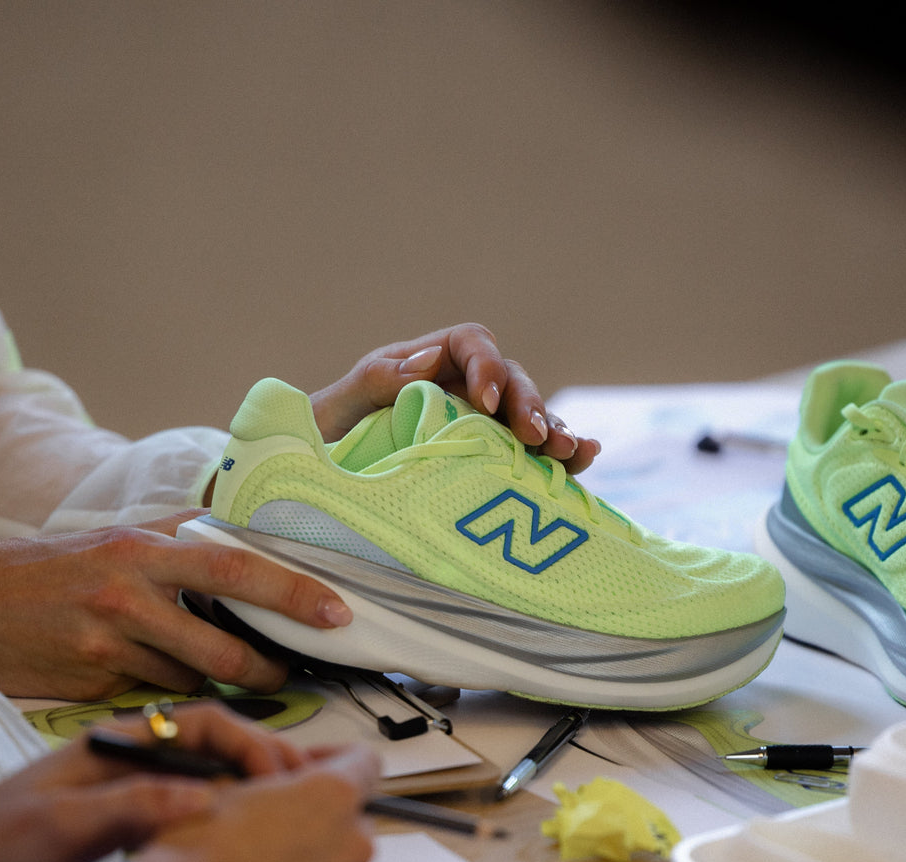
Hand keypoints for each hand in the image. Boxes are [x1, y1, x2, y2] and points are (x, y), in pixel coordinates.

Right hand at [0, 511, 350, 699]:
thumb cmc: (43, 572)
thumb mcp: (111, 542)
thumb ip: (175, 549)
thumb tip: (248, 555)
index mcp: (143, 544)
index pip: (238, 564)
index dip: (294, 592)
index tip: (337, 611)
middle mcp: (130, 589)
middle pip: (227, 642)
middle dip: (267, 666)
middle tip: (290, 670)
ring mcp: (110, 639)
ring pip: (195, 674)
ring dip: (216, 681)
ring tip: (219, 673)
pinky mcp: (91, 680)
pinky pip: (155, 693)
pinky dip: (168, 690)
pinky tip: (154, 679)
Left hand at [0, 705, 311, 861]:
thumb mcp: (61, 826)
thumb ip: (131, 807)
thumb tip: (206, 800)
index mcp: (118, 739)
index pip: (207, 724)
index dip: (253, 745)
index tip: (282, 776)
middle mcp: (130, 752)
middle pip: (219, 741)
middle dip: (267, 758)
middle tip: (306, 789)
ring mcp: (128, 780)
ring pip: (210, 770)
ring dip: (251, 783)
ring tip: (291, 806)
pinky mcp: (122, 811)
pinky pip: (191, 801)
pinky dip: (225, 810)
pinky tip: (242, 831)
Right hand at [151, 744, 379, 861]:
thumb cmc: (202, 843)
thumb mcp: (235, 783)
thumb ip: (280, 780)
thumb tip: (284, 787)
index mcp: (335, 795)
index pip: (366, 762)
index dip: (336, 758)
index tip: (310, 766)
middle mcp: (352, 843)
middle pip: (353, 816)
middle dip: (323, 813)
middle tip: (278, 816)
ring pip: (337, 860)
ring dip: (312, 854)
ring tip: (262, 860)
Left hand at [308, 323, 599, 473]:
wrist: (321, 474)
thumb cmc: (330, 430)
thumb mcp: (343, 402)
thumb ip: (379, 379)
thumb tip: (428, 362)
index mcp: (430, 359)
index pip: (472, 344)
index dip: (487, 366)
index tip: (487, 401)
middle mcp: (463, 386)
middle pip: (512, 381)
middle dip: (530, 405)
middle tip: (537, 437)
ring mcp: (482, 424)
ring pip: (530, 417)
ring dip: (554, 431)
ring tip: (570, 452)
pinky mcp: (492, 459)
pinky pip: (531, 454)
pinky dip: (560, 456)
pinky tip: (585, 460)